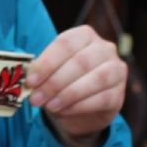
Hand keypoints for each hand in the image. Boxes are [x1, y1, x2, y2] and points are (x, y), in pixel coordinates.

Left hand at [27, 26, 126, 146]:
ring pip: (96, 79)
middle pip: (80, 62)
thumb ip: (42, 72)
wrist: (83, 109)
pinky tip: (63, 111)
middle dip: (55, 82)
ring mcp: (116, 70)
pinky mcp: (119, 94)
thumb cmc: (64, 82)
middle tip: (36, 98)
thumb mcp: (51, 72)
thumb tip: (27, 80)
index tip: (31, 80)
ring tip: (48, 106)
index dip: (47, 62)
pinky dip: (79, 106)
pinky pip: (102, 98)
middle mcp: (104, 48)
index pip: (66, 43)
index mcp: (84, 35)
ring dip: (68, 94)